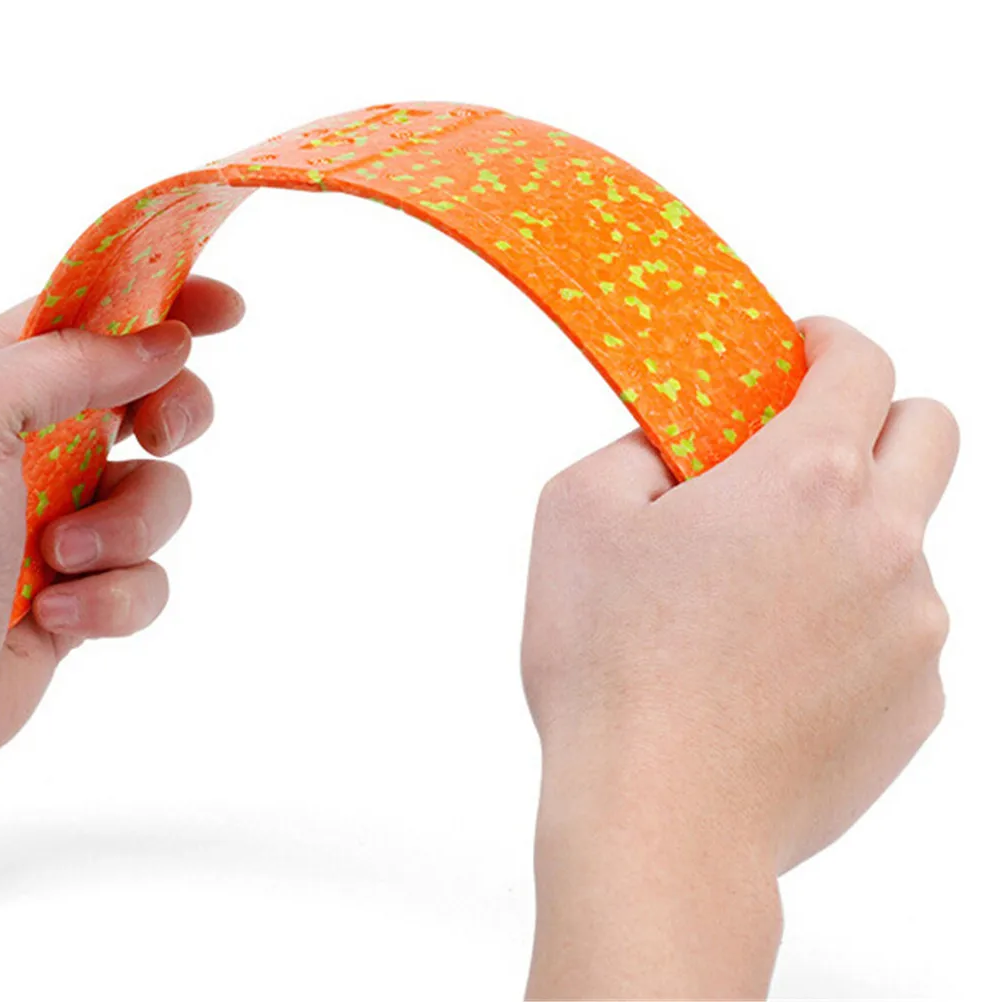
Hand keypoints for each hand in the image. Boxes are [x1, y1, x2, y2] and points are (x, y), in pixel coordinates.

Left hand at [0, 277, 243, 754]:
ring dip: (129, 528)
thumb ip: (68, 363)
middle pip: (149, 401)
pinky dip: (114, 600)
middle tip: (158, 432)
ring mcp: (63, 524)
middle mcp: (34, 451)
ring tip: (65, 557)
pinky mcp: (84, 599)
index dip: (164, 303)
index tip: (226, 308)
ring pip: (161, 497)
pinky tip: (55, 617)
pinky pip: (148, 582)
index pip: (91, 321)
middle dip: (174, 415)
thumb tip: (162, 342)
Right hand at [521, 317, 958, 999]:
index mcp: (806, 479)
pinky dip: (852, 622)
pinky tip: (776, 665)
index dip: (830, 341)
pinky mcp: (916, 703)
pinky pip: (898, 630)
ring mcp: (914, 628)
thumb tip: (673, 451)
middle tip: (803, 451)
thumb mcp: (577, 514)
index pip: (862, 363)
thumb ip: (635, 448)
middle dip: (875, 418)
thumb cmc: (611, 670)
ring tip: (758, 594)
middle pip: (929, 432)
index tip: (805, 350)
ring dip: (850, 537)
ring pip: (908, 543)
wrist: (661, 820)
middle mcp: (885, 543)